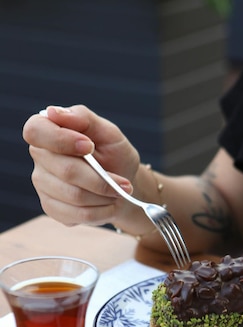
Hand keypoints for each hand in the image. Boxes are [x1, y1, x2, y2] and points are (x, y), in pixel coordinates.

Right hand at [23, 105, 139, 227]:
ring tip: (118, 192)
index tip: (90, 147)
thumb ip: (84, 118)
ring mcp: (43, 185)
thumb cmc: (114, 156)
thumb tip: (54, 112)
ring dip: (104, 196)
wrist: (122, 187)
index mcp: (48, 131)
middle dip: (101, 179)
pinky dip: (101, 211)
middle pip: (65, 170)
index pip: (35, 131)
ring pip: (74, 195)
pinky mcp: (52, 208)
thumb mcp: (109, 133)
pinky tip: (108, 204)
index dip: (61, 140)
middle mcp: (40, 158)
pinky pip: (77, 214)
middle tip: (123, 183)